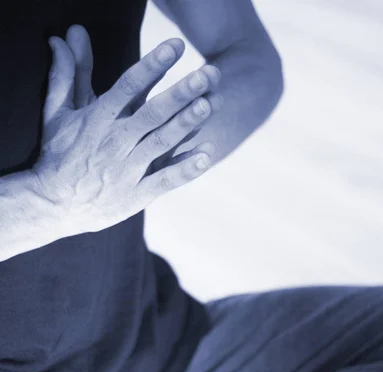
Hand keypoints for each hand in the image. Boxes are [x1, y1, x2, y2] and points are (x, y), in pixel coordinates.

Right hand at [31, 24, 221, 235]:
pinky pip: (164, 181)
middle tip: (205, 76)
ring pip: (161, 143)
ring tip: (209, 105)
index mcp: (98, 119)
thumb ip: (67, 74)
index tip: (175, 47)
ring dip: (186, 125)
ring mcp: (127, 171)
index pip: (128, 87)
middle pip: (152, 114)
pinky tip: (206, 155)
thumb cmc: (58, 155)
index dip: (152, 66)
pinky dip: (185, 169)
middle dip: (179, 94)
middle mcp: (115, 142)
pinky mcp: (136, 196)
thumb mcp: (57, 112)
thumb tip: (67, 35)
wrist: (53, 205)